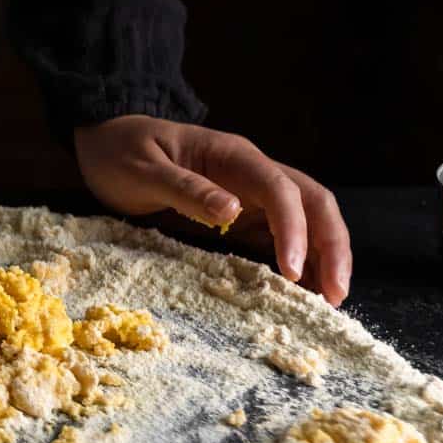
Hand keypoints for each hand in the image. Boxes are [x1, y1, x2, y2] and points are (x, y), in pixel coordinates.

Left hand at [74, 115, 351, 305]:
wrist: (106, 142)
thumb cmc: (120, 152)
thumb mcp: (143, 170)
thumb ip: (185, 189)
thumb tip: (232, 210)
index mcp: (233, 156)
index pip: (280, 190)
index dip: (293, 230)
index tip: (292, 272)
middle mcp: (251, 172)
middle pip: (312, 202)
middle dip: (331, 246)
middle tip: (336, 295)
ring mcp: (249, 192)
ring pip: (305, 219)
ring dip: (323, 256)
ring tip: (330, 301)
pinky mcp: (240, 213)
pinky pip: (279, 234)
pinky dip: (297, 259)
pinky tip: (302, 289)